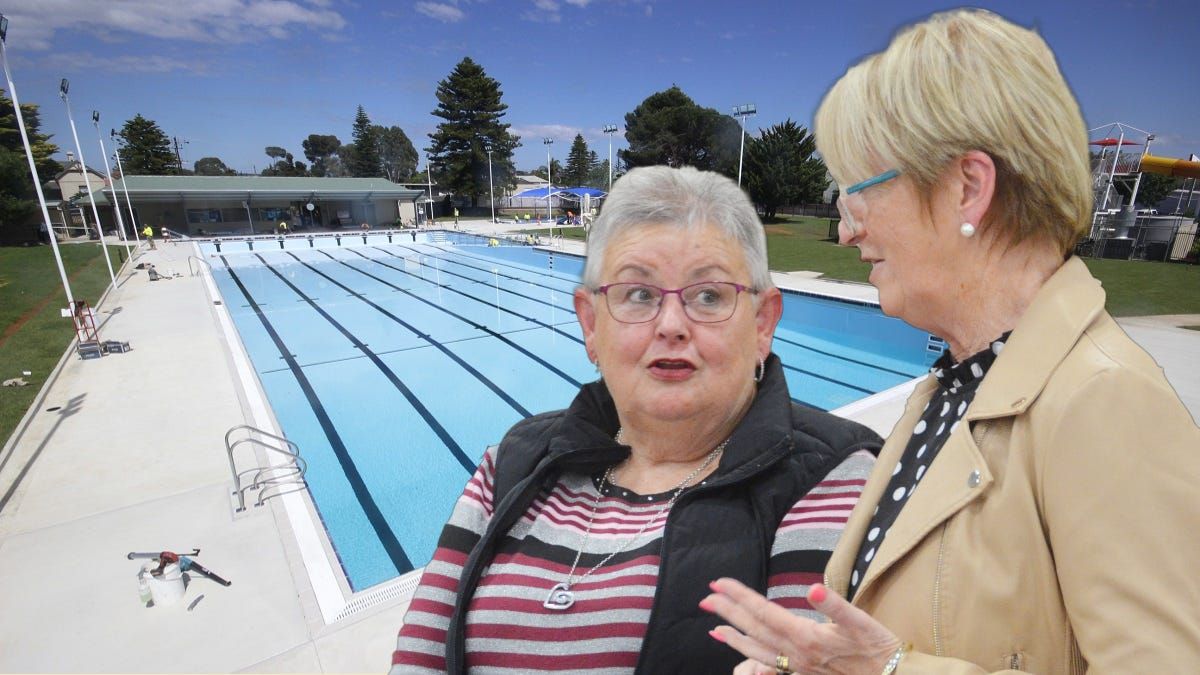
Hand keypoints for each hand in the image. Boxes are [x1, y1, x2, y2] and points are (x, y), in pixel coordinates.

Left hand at [701, 578, 899, 674]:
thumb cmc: (878, 650)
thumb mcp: (861, 623)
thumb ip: (836, 606)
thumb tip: (814, 589)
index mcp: (806, 637)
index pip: (763, 611)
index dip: (739, 596)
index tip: (719, 583)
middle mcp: (796, 654)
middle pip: (754, 629)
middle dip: (728, 612)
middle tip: (706, 597)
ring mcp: (798, 668)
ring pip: (757, 652)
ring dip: (734, 637)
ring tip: (713, 628)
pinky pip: (769, 666)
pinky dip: (751, 658)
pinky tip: (743, 657)